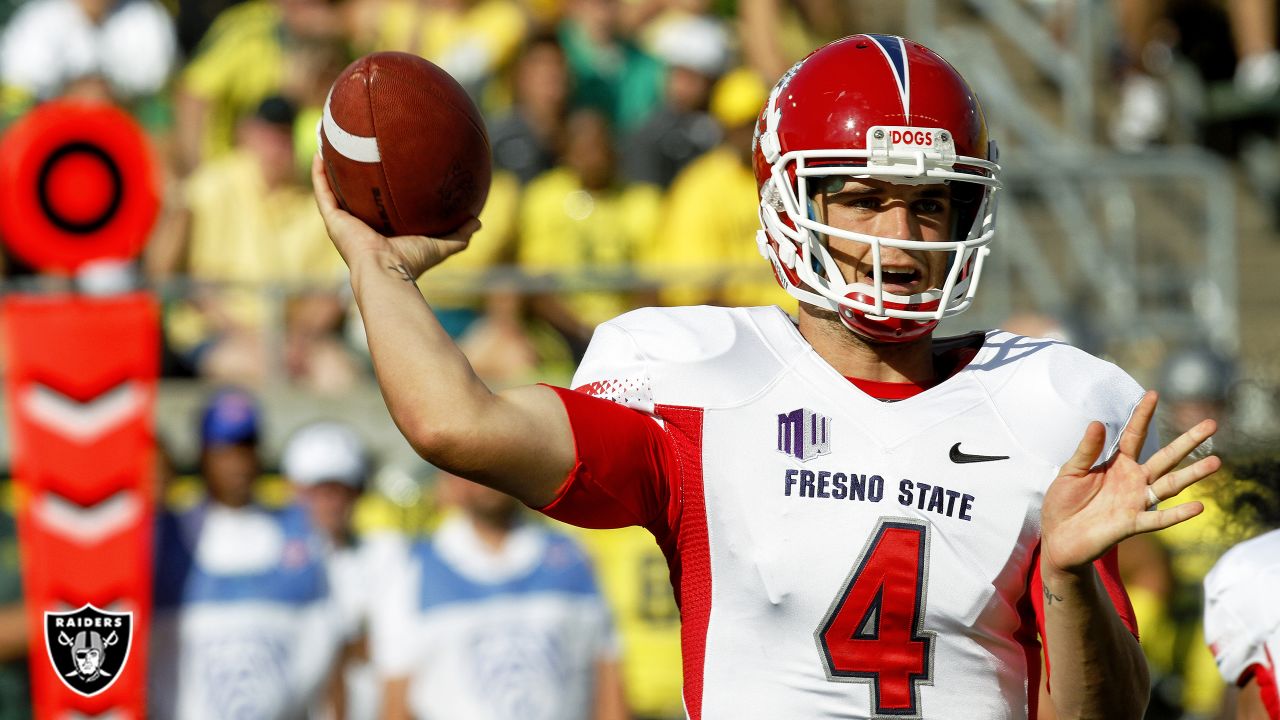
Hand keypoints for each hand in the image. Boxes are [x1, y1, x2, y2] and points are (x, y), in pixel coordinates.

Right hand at [311, 153, 479, 278]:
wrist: (388, 272)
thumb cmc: (412, 262)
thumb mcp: (441, 244)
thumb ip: (459, 234)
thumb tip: (478, 221)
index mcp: (379, 232)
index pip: (377, 206)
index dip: (377, 189)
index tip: (381, 168)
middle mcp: (358, 226)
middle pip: (352, 195)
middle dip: (350, 175)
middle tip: (352, 148)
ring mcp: (343, 224)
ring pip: (332, 190)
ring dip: (329, 168)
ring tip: (328, 142)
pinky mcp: (332, 222)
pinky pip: (323, 192)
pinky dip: (319, 174)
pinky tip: (320, 153)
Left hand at [1040, 390, 1219, 575]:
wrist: (1058, 538)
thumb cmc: (1064, 502)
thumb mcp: (1071, 471)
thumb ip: (1087, 450)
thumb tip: (1098, 422)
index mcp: (1117, 464)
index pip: (1134, 435)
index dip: (1143, 415)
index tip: (1154, 394)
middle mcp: (1133, 480)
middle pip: (1165, 457)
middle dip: (1187, 441)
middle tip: (1211, 423)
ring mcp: (1135, 501)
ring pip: (1170, 485)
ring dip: (1192, 474)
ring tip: (1216, 461)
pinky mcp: (1132, 524)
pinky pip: (1158, 519)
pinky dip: (1178, 514)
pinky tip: (1198, 506)